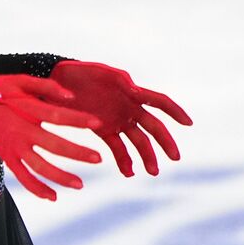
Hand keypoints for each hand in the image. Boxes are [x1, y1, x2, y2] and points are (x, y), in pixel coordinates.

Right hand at [0, 75, 105, 201]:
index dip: (77, 119)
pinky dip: (37, 189)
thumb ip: (44, 86)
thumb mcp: (16, 80)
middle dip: (77, 153)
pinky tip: (54, 196)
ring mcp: (12, 149)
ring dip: (60, 177)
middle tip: (98, 158)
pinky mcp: (6, 158)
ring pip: (39, 168)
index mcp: (24, 112)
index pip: (56, 116)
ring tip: (81, 184)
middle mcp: (19, 133)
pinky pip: (23, 177)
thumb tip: (69, 95)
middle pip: (53, 146)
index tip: (97, 123)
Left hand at [46, 60, 192, 176]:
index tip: (188, 124)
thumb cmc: (80, 72)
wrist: (56, 82)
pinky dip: (124, 160)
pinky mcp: (103, 130)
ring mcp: (117, 120)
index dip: (175, 111)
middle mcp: (129, 108)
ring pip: (138, 141)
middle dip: (165, 142)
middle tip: (175, 158)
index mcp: (132, 91)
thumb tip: (135, 90)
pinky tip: (129, 173)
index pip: (159, 101)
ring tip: (152, 172)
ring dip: (146, 156)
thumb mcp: (99, 71)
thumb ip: (118, 80)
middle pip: (153, 127)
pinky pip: (118, 148)